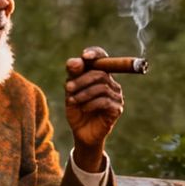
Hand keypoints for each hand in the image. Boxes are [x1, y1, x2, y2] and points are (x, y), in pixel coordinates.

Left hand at [63, 46, 122, 167]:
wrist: (81, 132)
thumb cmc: (77, 109)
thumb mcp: (71, 90)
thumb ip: (73, 75)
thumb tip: (77, 61)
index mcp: (101, 75)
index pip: (103, 57)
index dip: (95, 53)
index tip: (84, 56)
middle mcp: (112, 84)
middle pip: (100, 73)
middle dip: (81, 80)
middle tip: (67, 88)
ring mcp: (116, 96)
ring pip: (102, 87)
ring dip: (83, 93)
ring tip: (72, 101)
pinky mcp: (117, 109)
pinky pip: (104, 101)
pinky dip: (91, 103)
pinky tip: (83, 108)